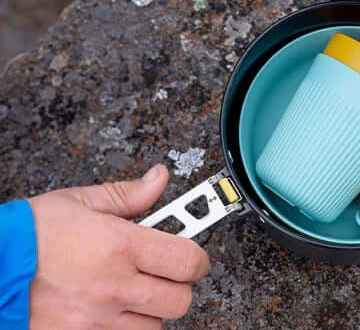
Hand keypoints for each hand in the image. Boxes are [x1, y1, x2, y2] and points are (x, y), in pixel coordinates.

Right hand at [28, 164, 209, 329]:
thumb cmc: (26, 236)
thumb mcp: (77, 202)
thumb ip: (126, 195)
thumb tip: (158, 180)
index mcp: (120, 246)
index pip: (188, 260)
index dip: (197, 257)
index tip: (192, 252)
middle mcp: (114, 286)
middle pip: (180, 299)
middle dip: (177, 285)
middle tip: (162, 272)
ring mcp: (97, 319)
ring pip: (154, 326)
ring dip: (149, 310)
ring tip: (131, 291)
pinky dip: (123, 328)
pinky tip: (111, 310)